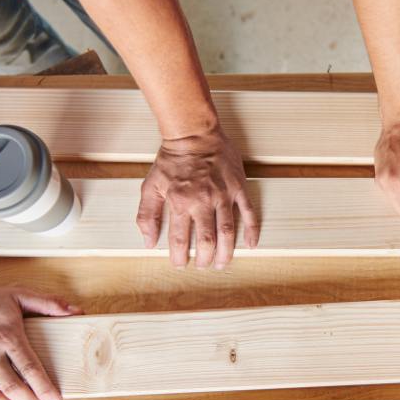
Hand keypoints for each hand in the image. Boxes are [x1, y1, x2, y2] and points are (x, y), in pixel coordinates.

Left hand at [136, 130, 259, 268]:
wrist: (193, 133)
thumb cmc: (171, 160)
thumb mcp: (150, 186)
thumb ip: (147, 215)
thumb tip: (149, 241)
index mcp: (180, 202)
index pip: (180, 240)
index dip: (180, 257)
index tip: (180, 264)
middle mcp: (203, 201)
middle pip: (207, 241)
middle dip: (205, 259)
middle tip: (204, 266)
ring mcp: (223, 195)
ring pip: (228, 232)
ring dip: (226, 252)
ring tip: (222, 263)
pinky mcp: (238, 188)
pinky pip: (248, 212)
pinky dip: (251, 230)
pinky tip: (250, 244)